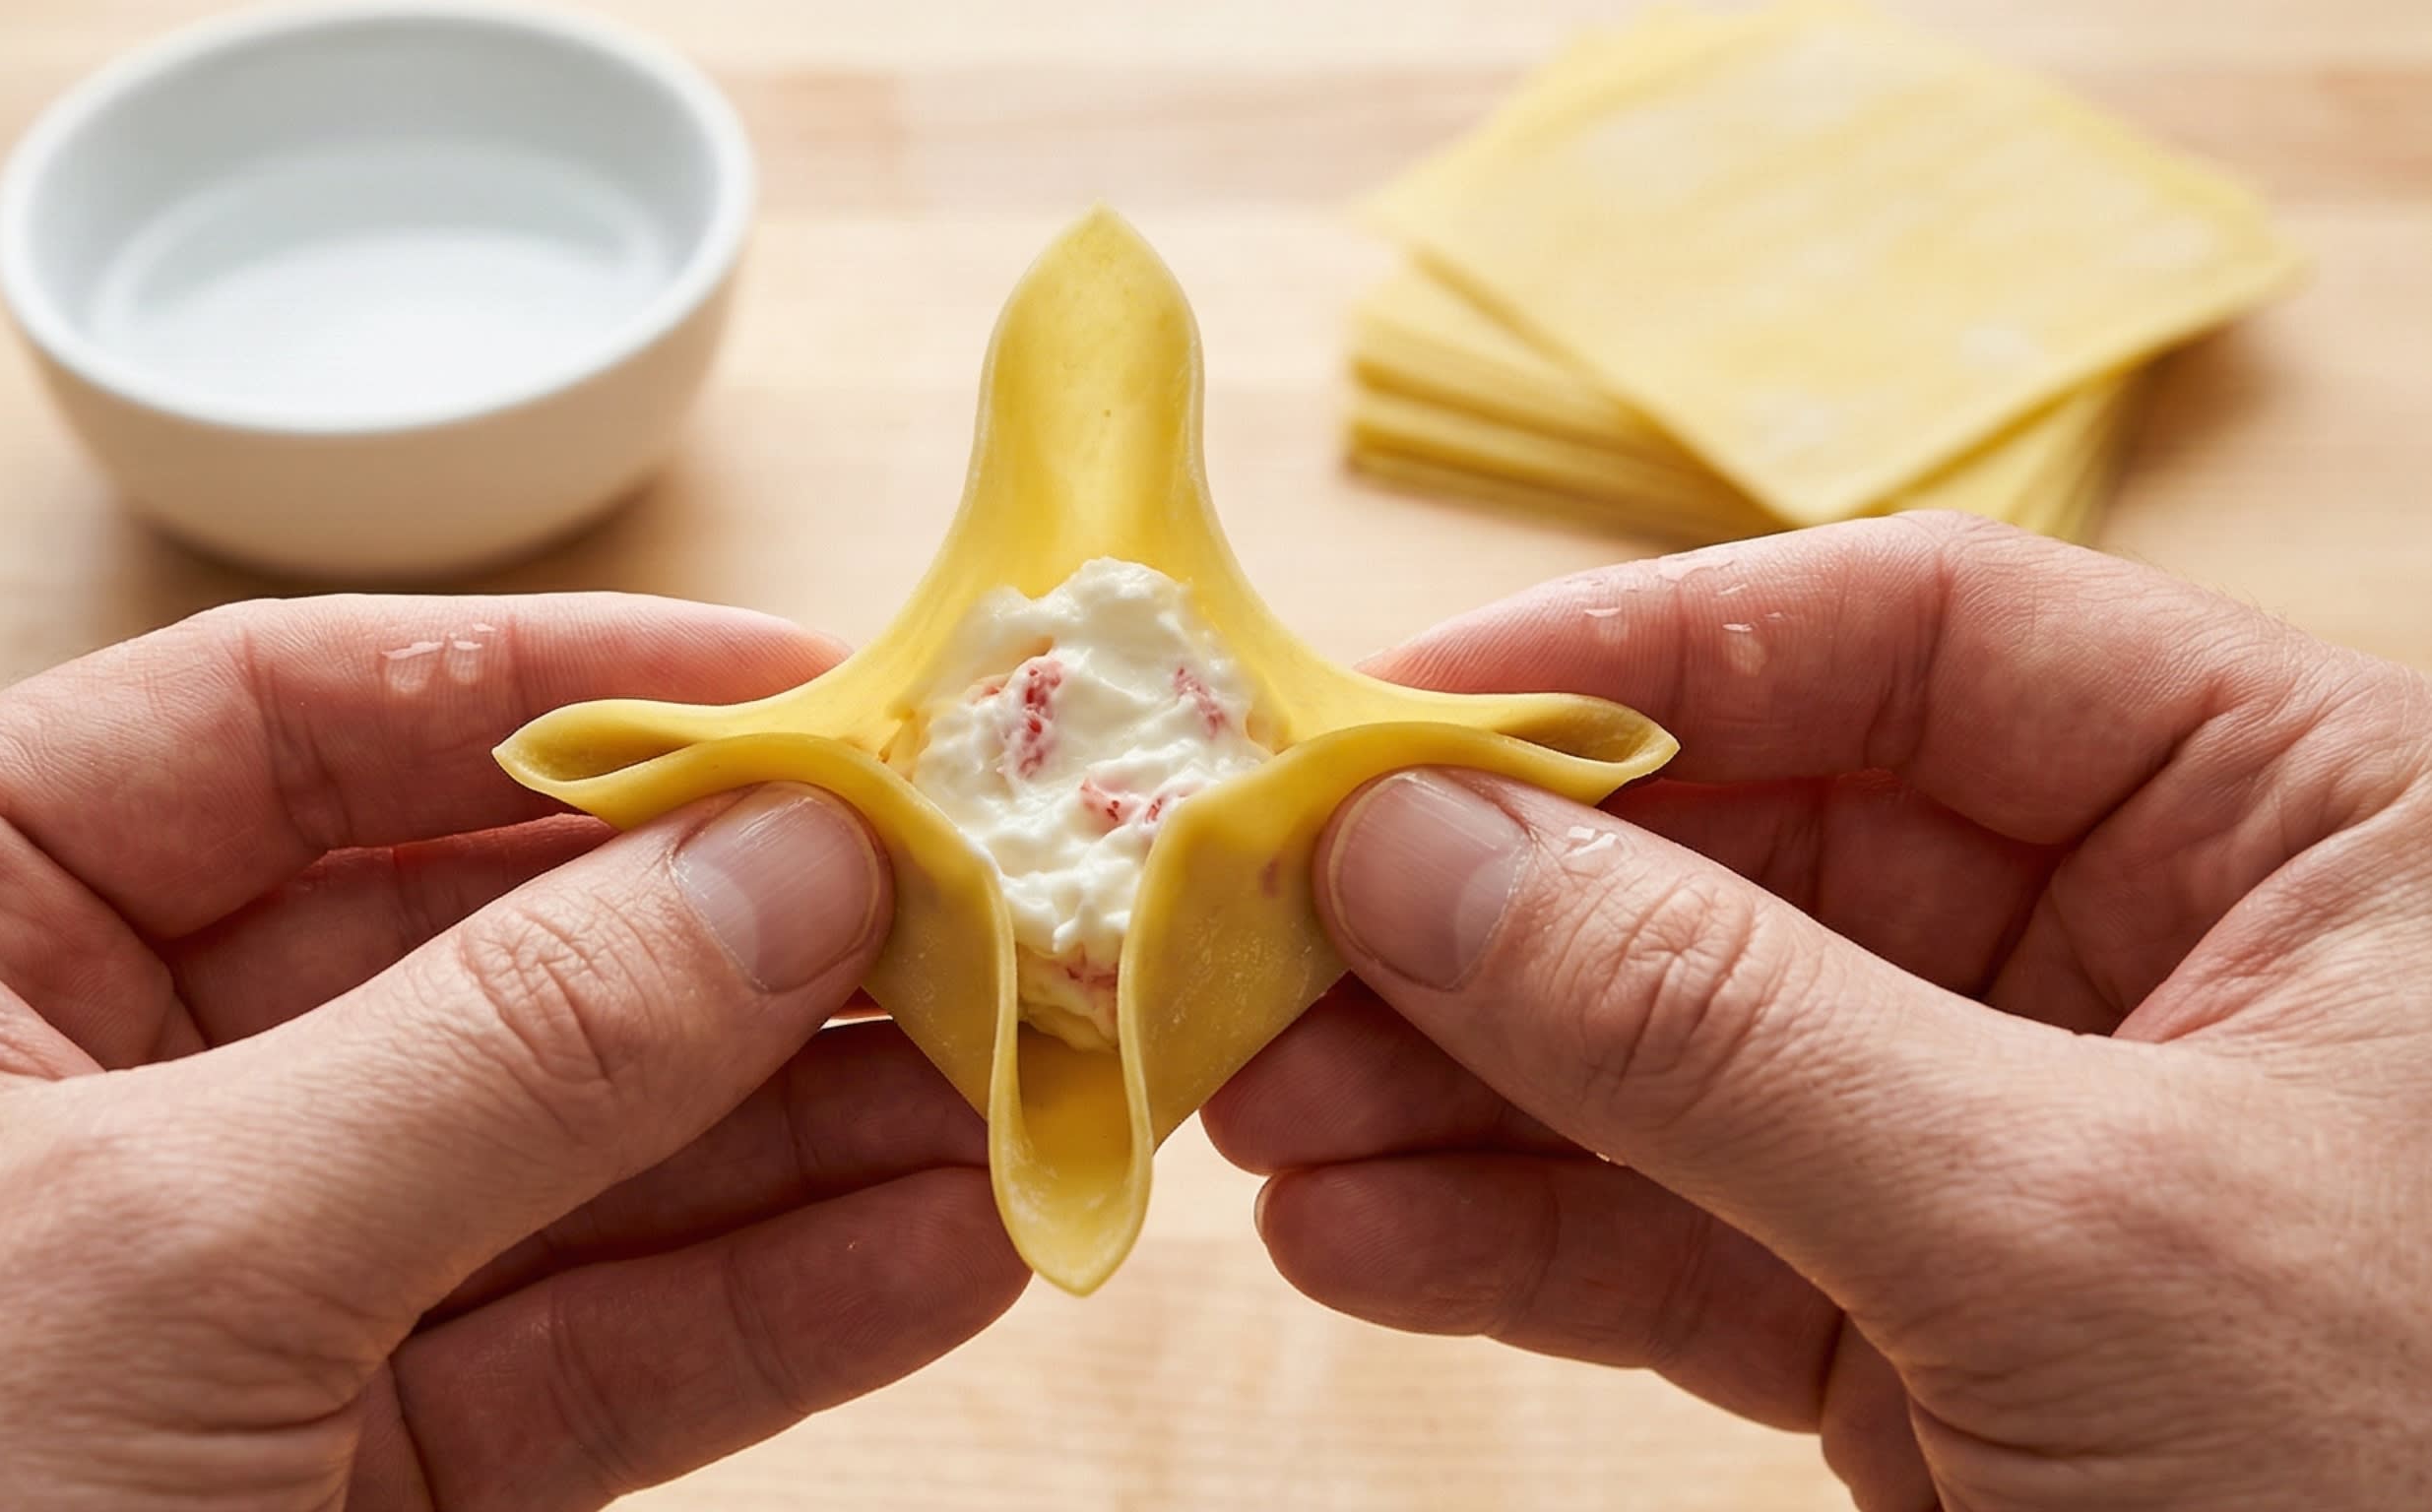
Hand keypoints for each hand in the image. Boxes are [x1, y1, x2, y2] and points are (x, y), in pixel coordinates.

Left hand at [0, 595, 1027, 1511]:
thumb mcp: (163, 1256)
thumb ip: (503, 1053)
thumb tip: (796, 869)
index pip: (287, 718)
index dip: (573, 685)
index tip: (818, 685)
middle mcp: (74, 1074)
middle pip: (474, 938)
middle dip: (742, 934)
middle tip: (984, 901)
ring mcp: (219, 1280)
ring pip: (562, 1159)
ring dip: (808, 1132)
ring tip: (1028, 1075)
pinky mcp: (326, 1471)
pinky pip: (576, 1356)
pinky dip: (767, 1313)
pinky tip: (947, 1248)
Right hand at [1207, 514, 2431, 1510]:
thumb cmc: (2415, 1475)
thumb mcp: (2063, 1225)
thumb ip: (1723, 1031)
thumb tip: (1412, 849)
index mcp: (2291, 815)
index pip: (1918, 639)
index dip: (1637, 657)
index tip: (1385, 716)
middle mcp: (2150, 946)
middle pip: (1750, 855)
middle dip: (1493, 918)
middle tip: (1261, 943)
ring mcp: (2019, 1144)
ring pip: (1684, 1058)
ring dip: (1458, 1091)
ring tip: (1263, 1113)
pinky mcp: (1931, 1327)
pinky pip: (1690, 1239)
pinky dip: (1520, 1244)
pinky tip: (1359, 1237)